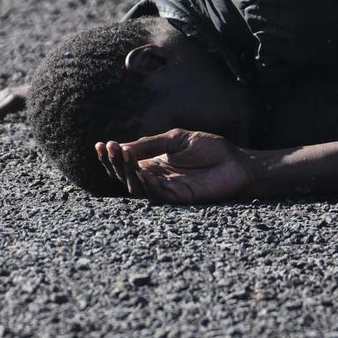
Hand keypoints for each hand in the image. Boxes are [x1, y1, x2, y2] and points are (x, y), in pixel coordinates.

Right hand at [95, 129, 254, 203]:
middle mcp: (155, 178)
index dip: (110, 157)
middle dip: (114, 163)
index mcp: (152, 163)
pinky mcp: (179, 199)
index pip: (124, 163)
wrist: (237, 162)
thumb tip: (121, 147)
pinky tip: (141, 172)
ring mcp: (165, 190)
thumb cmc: (210, 149)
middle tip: (109, 148)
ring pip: (137, 188)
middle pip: (124, 177)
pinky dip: (146, 185)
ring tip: (122, 155)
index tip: (100, 145)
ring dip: (126, 173)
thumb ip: (151, 144)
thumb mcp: (175, 139)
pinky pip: (157, 196)